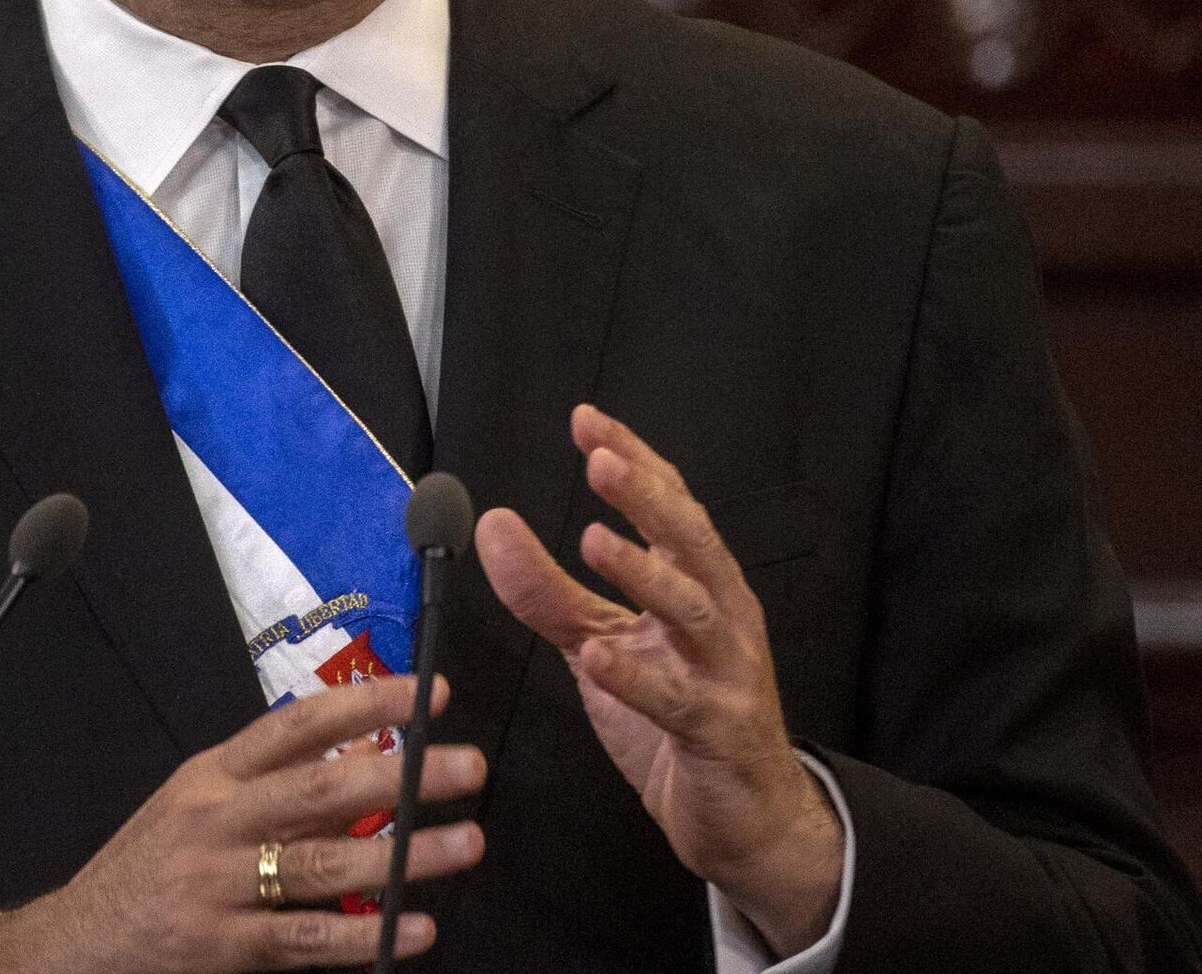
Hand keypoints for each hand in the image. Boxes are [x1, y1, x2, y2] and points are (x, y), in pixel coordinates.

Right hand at [0, 673, 485, 972]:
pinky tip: (413, 929)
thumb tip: (362, 753)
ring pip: (324, 865)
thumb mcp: (197, 802)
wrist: (76, 945)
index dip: (366, 704)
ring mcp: (220, 888)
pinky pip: (304, 940)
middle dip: (402, 775)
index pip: (298, 724)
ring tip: (464, 842)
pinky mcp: (224, 950)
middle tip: (465, 765)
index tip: (427, 692)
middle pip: (321, 790)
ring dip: (403, 856)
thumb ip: (269, 779)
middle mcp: (217, 822)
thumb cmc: (151, 866)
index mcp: (214, 774)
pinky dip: (363, 937)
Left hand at [474, 404, 841, 958]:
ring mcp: (729, 673)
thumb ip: (547, 588)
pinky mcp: (721, 733)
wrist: (746, 817)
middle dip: (649, 497)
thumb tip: (492, 524)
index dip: (633, 460)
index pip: (670, 505)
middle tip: (602, 461)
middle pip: (692, 541)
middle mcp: (723, 616)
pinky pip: (681, 701)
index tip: (586, 421)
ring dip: (646, 572)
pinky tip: (601, 656)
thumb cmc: (678, 716)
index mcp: (699, 584)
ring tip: (595, 540)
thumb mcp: (600, 642)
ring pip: (695, 611)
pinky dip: (640, 677)